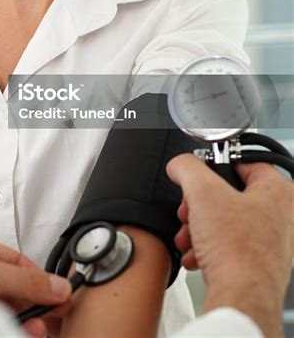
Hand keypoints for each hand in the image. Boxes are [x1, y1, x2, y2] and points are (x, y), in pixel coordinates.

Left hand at [0, 230, 71, 337]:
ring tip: (37, 328)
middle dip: (35, 302)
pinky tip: (23, 331)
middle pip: (12, 287)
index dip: (39, 277)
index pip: (16, 261)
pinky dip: (10, 328)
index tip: (59, 292)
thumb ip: (23, 279)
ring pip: (3, 309)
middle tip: (54, 313)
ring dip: (25, 319)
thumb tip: (57, 286)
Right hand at [166, 155, 292, 337]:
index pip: (242, 162)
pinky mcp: (259, 264)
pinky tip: (197, 254)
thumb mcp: (202, 192)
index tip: (198, 176)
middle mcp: (281, 216)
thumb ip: (187, 168)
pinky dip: (208, 248)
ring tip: (190, 237)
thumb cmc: (237, 251)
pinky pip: (228, 246)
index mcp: (278, 192)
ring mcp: (272, 242)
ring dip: (199, 228)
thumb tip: (179, 165)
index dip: (215, 168)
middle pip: (228, 195)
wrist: (240, 298)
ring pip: (225, 222)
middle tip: (190, 212)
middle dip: (200, 206)